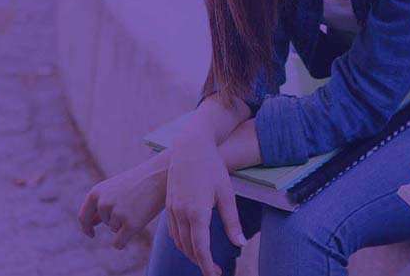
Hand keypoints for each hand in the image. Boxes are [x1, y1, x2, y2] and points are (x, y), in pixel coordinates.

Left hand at [77, 157, 167, 249]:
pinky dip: (123, 241)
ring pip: (115, 230)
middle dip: (117, 219)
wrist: (161, 176)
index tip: (91, 234)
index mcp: (95, 193)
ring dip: (126, 224)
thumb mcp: (114, 189)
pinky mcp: (131, 225)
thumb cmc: (138, 182)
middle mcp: (103, 204)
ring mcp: (117, 214)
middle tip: (134, 204)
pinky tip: (135, 228)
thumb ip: (100, 205)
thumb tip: (90, 225)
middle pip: (105, 223)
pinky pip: (119, 243)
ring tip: (139, 207)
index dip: (86, 227)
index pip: (83, 217)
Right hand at [164, 131, 245, 275]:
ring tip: (205, 259)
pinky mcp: (168, 204)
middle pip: (189, 248)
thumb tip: (241, 244)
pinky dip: (182, 242)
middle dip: (201, 262)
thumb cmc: (213, 168)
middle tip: (215, 270)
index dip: (208, 266)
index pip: (201, 249)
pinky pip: (173, 231)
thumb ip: (232, 222)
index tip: (216, 275)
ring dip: (190, 253)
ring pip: (179, 241)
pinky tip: (192, 243)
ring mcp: (172, 209)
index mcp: (197, 212)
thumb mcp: (227, 194)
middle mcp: (181, 213)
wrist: (190, 146)